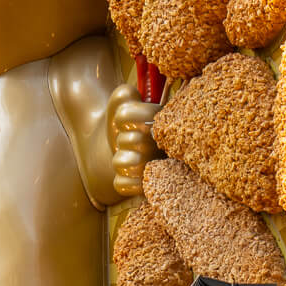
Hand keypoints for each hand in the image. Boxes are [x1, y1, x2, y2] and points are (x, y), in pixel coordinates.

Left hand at [107, 81, 159, 197]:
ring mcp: (161, 173)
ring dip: (119, 160)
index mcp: (169, 123)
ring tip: (128, 157)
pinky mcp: (148, 192)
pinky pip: (124, 185)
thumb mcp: (121, 103)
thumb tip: (130, 95)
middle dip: (123, 139)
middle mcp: (171, 149)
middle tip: (128, 141)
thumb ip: (125, 94)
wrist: (114, 150)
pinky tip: (129, 175)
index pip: (143, 115)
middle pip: (135, 140)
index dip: (123, 117)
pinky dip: (120, 180)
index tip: (124, 120)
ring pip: (128, 164)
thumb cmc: (122, 124)